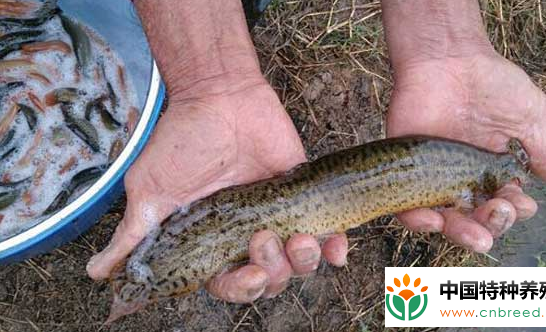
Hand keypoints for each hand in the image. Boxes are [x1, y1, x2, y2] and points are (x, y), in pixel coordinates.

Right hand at [86, 77, 347, 301]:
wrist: (219, 96)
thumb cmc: (181, 142)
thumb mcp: (150, 190)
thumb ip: (134, 234)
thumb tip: (98, 273)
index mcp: (212, 243)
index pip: (231, 284)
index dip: (243, 288)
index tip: (251, 273)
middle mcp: (246, 236)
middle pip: (270, 279)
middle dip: (273, 271)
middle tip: (265, 237)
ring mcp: (278, 217)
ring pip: (299, 263)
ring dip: (304, 261)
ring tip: (301, 238)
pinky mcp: (302, 197)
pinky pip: (328, 234)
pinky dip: (335, 248)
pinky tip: (337, 247)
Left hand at [387, 52, 545, 251]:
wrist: (447, 59)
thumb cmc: (491, 84)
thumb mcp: (529, 117)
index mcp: (496, 172)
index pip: (508, 205)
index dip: (516, 210)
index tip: (520, 202)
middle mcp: (466, 181)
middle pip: (479, 220)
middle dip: (493, 225)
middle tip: (498, 211)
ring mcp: (435, 178)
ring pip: (447, 221)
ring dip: (462, 234)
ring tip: (474, 236)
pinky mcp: (406, 172)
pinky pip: (408, 208)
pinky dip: (419, 220)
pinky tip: (433, 220)